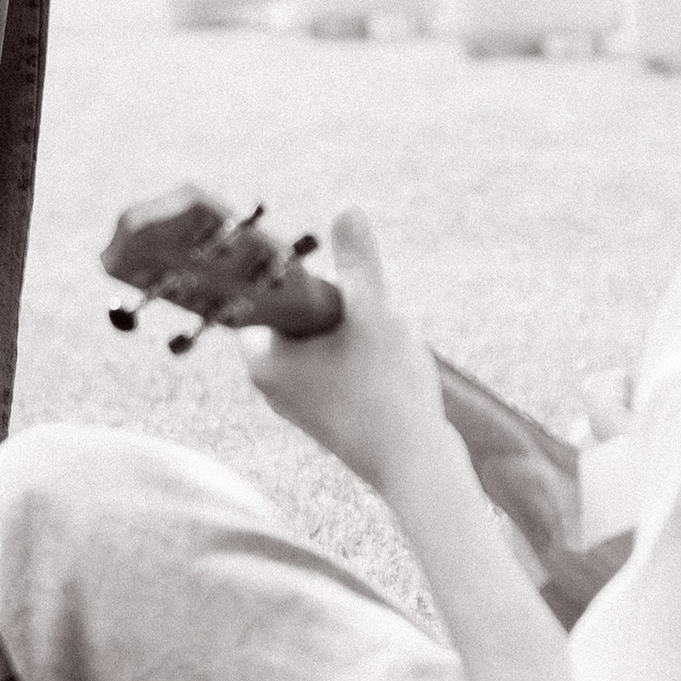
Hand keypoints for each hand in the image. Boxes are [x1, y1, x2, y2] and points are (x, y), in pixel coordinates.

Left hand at [241, 210, 451, 500]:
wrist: (418, 468)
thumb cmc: (386, 391)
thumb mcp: (373, 314)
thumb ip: (358, 263)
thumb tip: (347, 212)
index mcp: (262, 359)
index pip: (266, 294)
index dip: (301, 277)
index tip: (334, 280)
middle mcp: (271, 385)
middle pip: (300, 315)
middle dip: (340, 308)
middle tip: (366, 323)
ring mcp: (300, 405)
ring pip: (326, 341)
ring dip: (356, 334)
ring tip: (381, 357)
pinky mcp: (330, 418)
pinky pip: (341, 369)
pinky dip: (365, 361)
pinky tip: (391, 374)